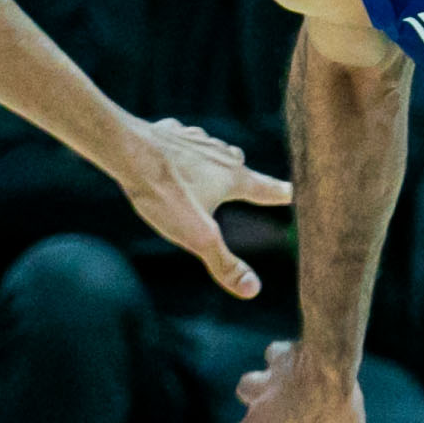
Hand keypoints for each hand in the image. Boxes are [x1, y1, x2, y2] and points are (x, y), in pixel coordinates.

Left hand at [117, 118, 290, 303]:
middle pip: (239, 164)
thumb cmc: (165, 193)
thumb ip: (224, 264)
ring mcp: (193, 139)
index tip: (295, 191)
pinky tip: (175, 149)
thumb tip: (252, 289)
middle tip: (251, 182)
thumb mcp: (198, 237)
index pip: (266, 188)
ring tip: (214, 166)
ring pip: (213, 148)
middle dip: (245, 175)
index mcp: (231, 177)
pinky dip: (184, 146)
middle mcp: (217, 154)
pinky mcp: (167, 132)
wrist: (127, 150)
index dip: (282, 193)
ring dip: (216, 158)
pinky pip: (182, 137)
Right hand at [226, 340, 365, 422]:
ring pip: (245, 392)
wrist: (328, 366)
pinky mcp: (279, 362)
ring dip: (249, 402)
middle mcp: (258, 418)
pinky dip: (274, 365)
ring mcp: (265, 387)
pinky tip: (280, 365)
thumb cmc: (333, 414)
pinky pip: (271, 362)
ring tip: (254, 407)